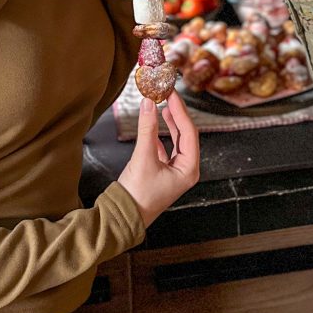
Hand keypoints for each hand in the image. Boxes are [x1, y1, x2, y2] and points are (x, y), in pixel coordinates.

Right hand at [117, 91, 199, 227]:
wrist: (123, 218)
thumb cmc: (137, 195)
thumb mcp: (143, 157)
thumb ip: (146, 128)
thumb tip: (148, 103)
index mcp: (189, 169)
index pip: (189, 131)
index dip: (180, 110)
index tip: (172, 94)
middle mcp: (186, 170)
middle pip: (186, 135)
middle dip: (177, 115)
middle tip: (168, 96)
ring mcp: (175, 172)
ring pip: (177, 141)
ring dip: (170, 124)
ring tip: (164, 106)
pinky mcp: (163, 173)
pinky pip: (167, 149)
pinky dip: (161, 136)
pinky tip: (155, 126)